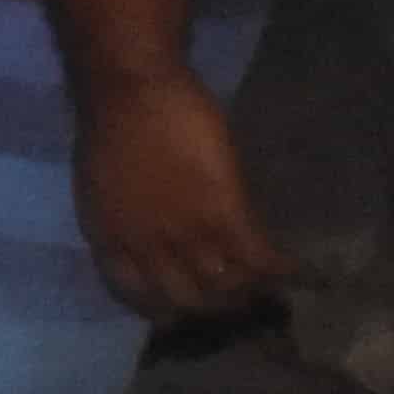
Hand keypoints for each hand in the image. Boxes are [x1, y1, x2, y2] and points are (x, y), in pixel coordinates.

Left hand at [72, 71, 288, 321]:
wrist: (130, 85)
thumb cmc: (114, 122)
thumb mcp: (103, 185)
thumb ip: (125, 216)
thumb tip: (150, 234)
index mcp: (107, 236)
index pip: (133, 294)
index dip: (162, 307)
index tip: (181, 307)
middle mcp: (145, 244)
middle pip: (187, 299)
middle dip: (212, 306)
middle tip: (234, 298)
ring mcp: (186, 231)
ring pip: (226, 285)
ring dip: (249, 290)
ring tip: (264, 284)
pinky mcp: (223, 213)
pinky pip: (257, 258)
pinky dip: (278, 269)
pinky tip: (289, 268)